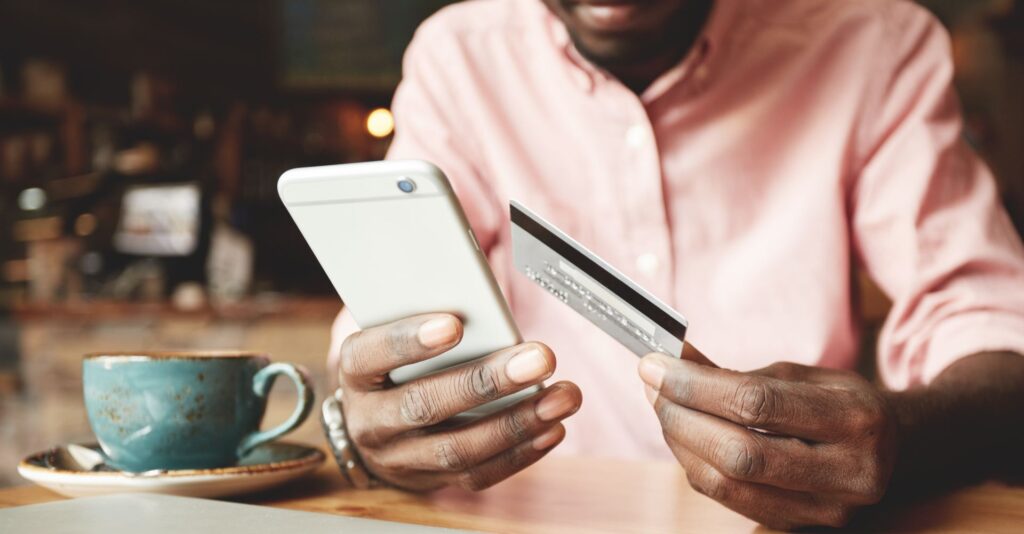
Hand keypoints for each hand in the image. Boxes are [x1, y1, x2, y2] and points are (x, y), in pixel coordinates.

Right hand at [338, 312, 581, 490]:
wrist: (374, 425)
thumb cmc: (395, 365)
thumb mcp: (394, 333)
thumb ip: (428, 316)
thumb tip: (484, 294)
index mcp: (357, 372)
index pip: (372, 354)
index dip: (409, 341)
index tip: (453, 324)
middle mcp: (372, 420)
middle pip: (425, 404)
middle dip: (487, 382)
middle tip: (539, 358)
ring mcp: (401, 457)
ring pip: (457, 447)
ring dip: (517, 422)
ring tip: (562, 397)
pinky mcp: (434, 480)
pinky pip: (478, 474)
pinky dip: (520, 452)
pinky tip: (551, 428)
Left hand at [639, 354, 896, 529]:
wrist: (895, 450)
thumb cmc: (840, 402)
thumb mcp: (801, 374)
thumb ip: (736, 372)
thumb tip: (672, 357)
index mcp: (856, 419)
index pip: (757, 403)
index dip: (696, 385)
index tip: (655, 363)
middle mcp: (849, 473)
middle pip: (739, 453)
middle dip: (681, 416)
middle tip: (652, 384)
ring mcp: (827, 510)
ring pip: (728, 484)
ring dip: (680, 442)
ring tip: (663, 406)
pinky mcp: (801, 528)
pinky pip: (729, 499)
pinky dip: (696, 464)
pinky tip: (683, 434)